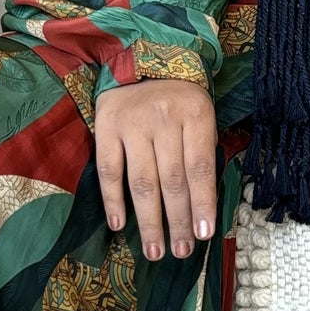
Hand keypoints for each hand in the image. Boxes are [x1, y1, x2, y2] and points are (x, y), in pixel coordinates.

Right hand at [94, 79, 218, 261]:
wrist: (142, 58)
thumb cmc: (180, 99)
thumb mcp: (202, 116)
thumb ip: (202, 154)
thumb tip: (202, 209)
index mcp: (195, 114)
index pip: (200, 168)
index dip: (202, 204)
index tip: (203, 236)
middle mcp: (164, 119)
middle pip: (172, 180)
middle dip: (177, 221)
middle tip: (180, 252)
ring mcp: (132, 123)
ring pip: (142, 181)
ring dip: (148, 221)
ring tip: (155, 250)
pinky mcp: (106, 126)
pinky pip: (109, 170)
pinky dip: (113, 199)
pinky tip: (118, 225)